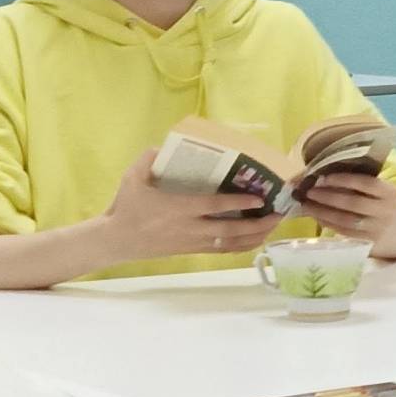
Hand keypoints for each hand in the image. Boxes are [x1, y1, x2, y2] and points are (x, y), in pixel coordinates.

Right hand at [100, 151, 276, 262]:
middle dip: (259, 223)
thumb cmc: (126, 207)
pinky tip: (255, 239)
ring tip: (274, 226)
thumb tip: (165, 146)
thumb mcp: (132, 177)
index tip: (259, 198)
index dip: (238, 204)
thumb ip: (149, 158)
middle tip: (279, 213)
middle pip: (232, 229)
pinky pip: (222, 250)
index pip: (214, 207)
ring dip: (256, 236)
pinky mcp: (192, 250)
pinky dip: (241, 246)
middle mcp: (190, 227)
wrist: (116, 240)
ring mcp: (193, 242)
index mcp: (178, 208)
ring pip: (231, 243)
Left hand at [295, 169, 395, 258]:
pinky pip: (344, 232)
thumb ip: (363, 185)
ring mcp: (376, 229)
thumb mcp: (384, 193)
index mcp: (389, 193)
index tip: (324, 176)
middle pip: (353, 203)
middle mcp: (384, 211)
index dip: (344, 180)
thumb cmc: (388, 206)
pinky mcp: (368, 243)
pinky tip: (316, 216)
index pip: (366, 183)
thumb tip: (326, 176)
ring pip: (346, 220)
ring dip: (322, 212)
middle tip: (309, 191)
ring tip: (307, 204)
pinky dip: (327, 223)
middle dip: (328, 196)